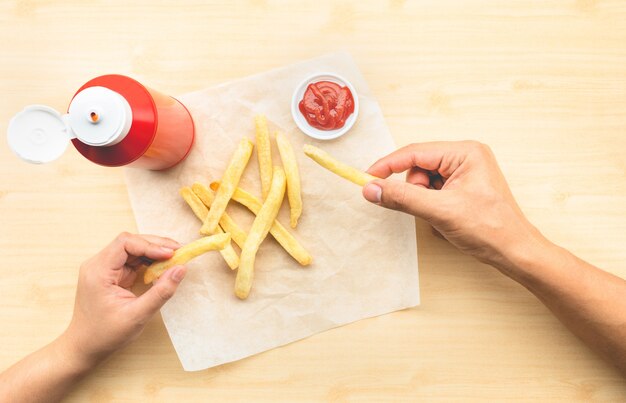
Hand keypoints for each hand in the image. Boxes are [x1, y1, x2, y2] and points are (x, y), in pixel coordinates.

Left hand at [62, 232, 186, 365]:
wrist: (84, 347)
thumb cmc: (105, 334)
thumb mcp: (137, 315)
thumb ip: (161, 292)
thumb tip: (181, 269)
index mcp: (98, 271)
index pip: (125, 243)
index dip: (150, 245)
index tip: (172, 254)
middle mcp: (98, 265)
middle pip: (130, 242)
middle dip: (156, 245)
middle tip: (180, 252)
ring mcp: (104, 268)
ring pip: (133, 249)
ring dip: (154, 252)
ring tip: (175, 258)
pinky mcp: (111, 274)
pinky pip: (132, 260)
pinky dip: (149, 261)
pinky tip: (162, 267)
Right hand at [362, 141, 543, 267]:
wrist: (515, 253)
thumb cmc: (490, 229)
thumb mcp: (439, 211)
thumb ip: (402, 197)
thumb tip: (371, 189)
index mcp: (465, 152)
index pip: (415, 152)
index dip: (387, 166)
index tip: (366, 178)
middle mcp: (466, 157)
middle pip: (418, 166)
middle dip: (415, 189)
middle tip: (425, 208)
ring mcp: (466, 172)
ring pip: (424, 181)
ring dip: (424, 200)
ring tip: (441, 215)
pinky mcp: (464, 187)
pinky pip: (434, 191)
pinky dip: (432, 205)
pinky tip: (446, 218)